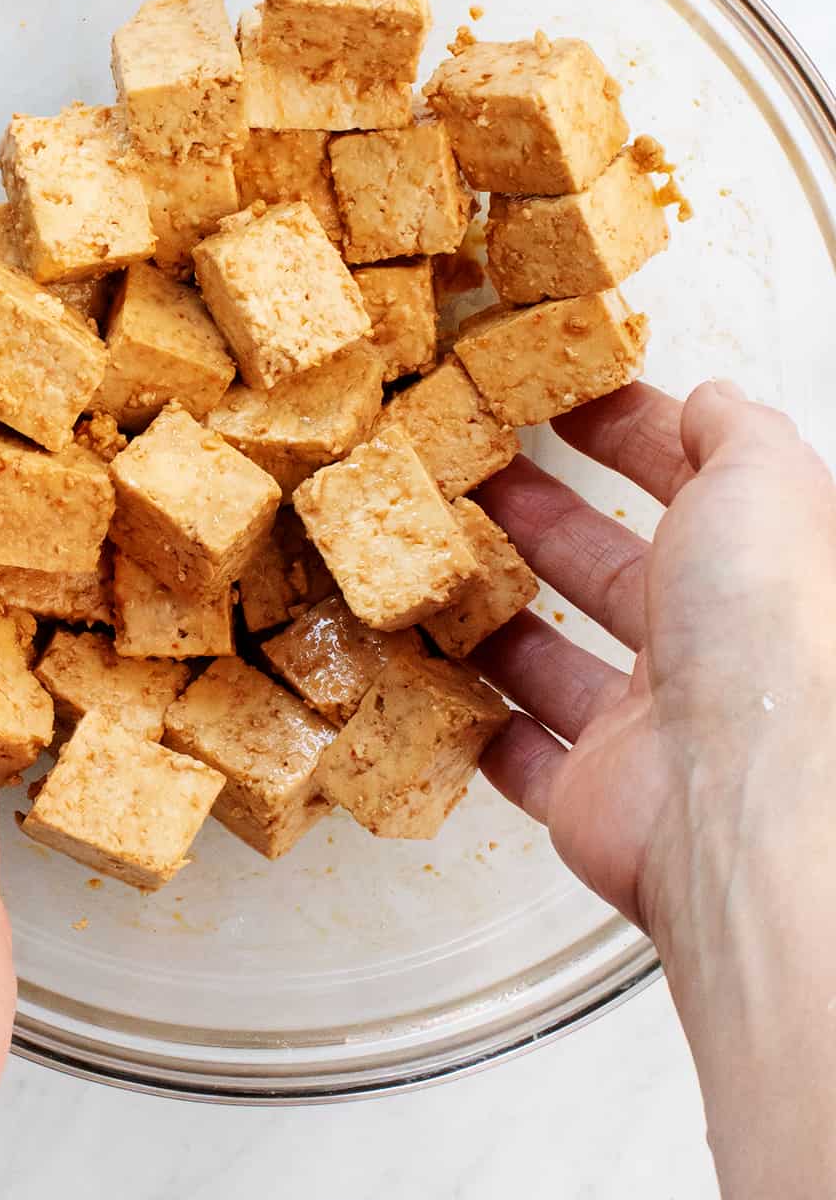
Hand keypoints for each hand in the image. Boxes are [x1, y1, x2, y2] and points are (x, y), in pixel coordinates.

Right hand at [475, 379, 835, 946]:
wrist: (744, 794)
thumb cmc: (766, 627)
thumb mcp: (765, 481)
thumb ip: (736, 431)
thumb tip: (714, 400)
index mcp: (753, 569)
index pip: (687, 485)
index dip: (624, 435)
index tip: (558, 404)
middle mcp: (710, 648)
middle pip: (608, 568)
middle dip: (540, 515)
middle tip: (473, 474)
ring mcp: (650, 728)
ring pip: (556, 660)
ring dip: (497, 614)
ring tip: (432, 561)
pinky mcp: (594, 798)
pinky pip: (525, 759)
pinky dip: (481, 726)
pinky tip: (439, 681)